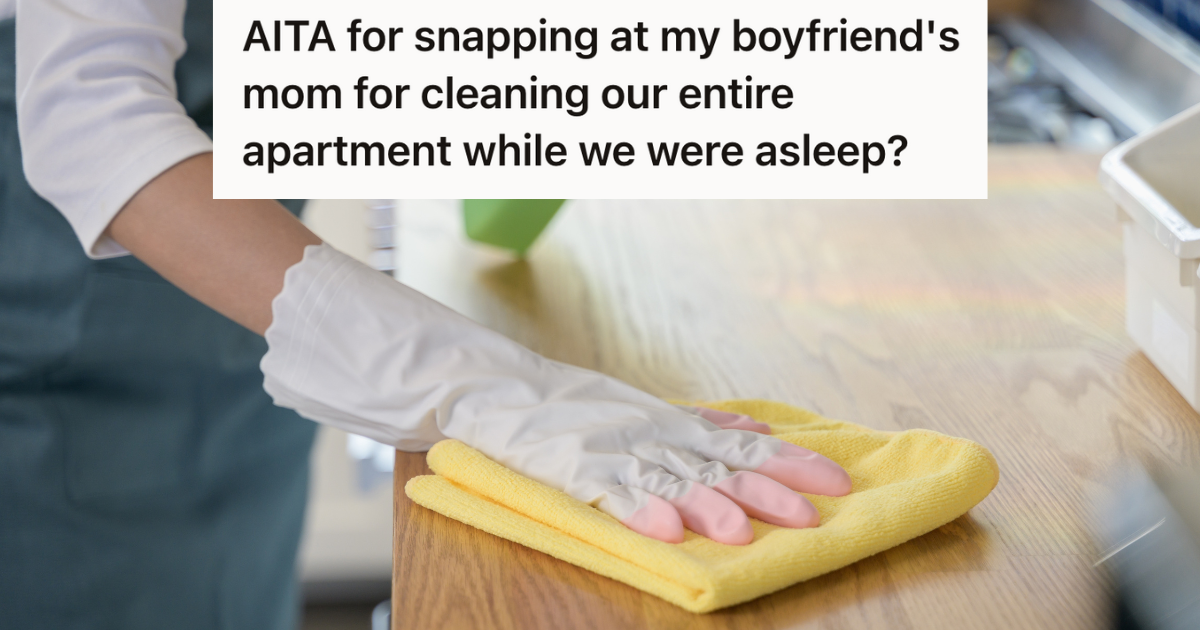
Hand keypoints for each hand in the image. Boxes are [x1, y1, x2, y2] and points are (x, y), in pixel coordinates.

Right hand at [261, 244, 849, 544]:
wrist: (474, 376)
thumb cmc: (552, 401)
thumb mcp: (630, 407)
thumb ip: (687, 420)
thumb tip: (748, 426)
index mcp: (656, 415)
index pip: (732, 438)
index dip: (784, 459)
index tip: (836, 478)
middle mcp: (638, 426)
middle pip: (713, 458)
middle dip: (768, 486)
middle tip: (818, 511)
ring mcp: (600, 443)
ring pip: (667, 474)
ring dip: (711, 504)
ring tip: (748, 532)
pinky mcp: (560, 461)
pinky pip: (605, 488)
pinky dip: (638, 509)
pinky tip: (669, 532)